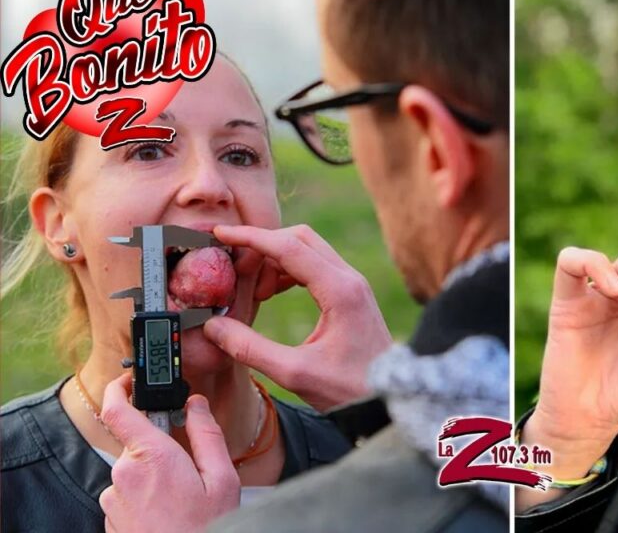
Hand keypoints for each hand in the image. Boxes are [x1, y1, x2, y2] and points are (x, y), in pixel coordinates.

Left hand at [99, 375, 238, 532]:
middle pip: (138, 445)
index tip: (130, 380)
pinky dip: (148, 499)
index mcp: (151, 457)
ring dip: (156, 478)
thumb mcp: (221, 479)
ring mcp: (113, 500)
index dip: (120, 387)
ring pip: (134, 473)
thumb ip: (206, 435)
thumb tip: (197, 404)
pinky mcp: (111, 519)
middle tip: (190, 470)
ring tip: (184, 501)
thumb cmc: (207, 527)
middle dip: (161, 450)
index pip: (119, 409)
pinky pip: (129, 496)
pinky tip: (170, 514)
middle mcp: (123, 475)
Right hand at [204, 224, 393, 411]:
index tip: (220, 233)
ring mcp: (353, 284)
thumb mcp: (294, 373)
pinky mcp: (351, 293)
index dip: (250, 238)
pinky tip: (271, 293)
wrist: (389, 397)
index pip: (288, 246)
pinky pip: (315, 266)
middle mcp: (349, 279)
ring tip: (255, 293)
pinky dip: (289, 271)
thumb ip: (250, 348)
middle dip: (262, 246)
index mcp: (340, 290)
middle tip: (235, 272)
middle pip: (299, 238)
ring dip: (275, 260)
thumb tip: (213, 326)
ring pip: (308, 250)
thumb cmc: (348, 389)